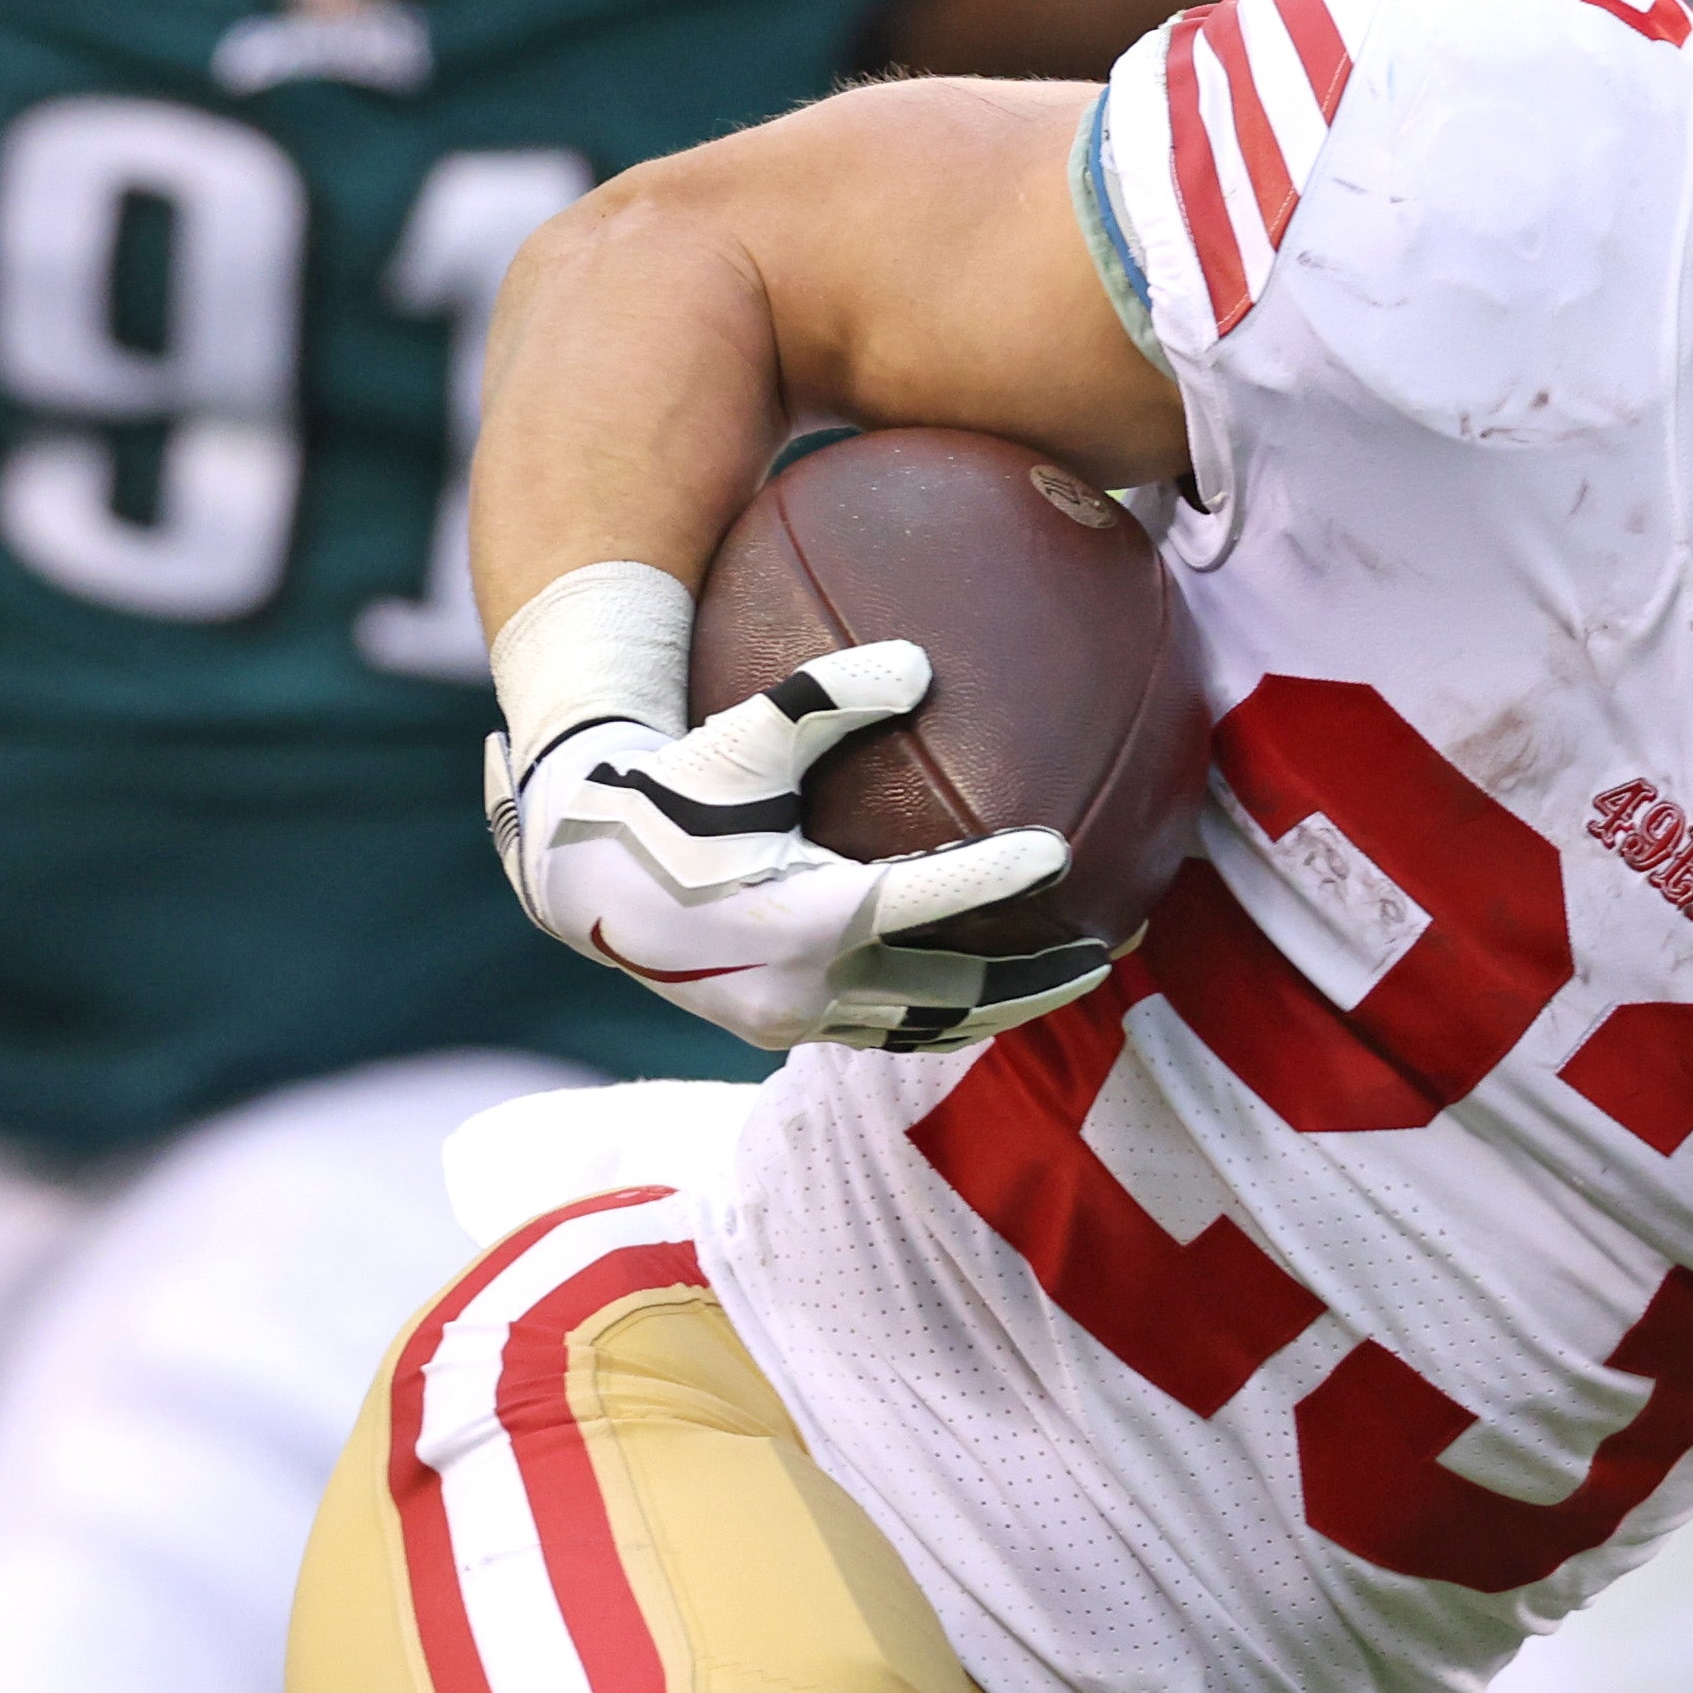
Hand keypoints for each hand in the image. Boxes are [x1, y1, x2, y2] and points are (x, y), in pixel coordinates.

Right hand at [486, 640, 1115, 1052]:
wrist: (584, 878)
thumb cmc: (667, 791)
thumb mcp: (738, 737)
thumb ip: (822, 694)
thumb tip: (919, 661)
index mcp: (794, 913)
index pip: (915, 898)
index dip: (992, 877)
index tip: (1060, 851)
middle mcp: (800, 983)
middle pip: (947, 993)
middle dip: (1035, 977)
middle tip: (1108, 944)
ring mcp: (796, 1018)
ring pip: (928, 1026)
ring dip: (1007, 1006)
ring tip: (1078, 975)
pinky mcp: (787, 1032)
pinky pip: (891, 1030)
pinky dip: (951, 1010)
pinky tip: (998, 980)